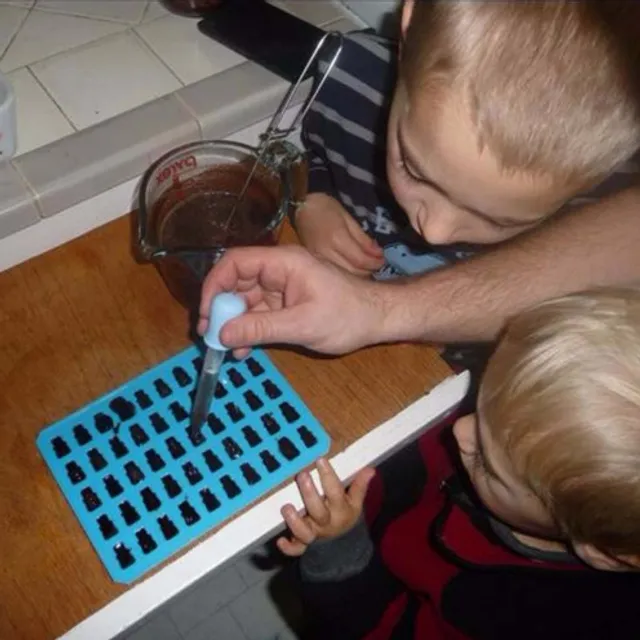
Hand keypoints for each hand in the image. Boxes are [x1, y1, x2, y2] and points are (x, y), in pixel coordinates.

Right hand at [198, 244, 390, 355]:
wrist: (378, 319)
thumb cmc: (347, 315)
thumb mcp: (302, 324)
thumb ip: (261, 328)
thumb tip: (221, 334)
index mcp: (283, 262)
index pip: (236, 262)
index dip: (214, 284)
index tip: (205, 313)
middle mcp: (278, 270)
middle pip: (236, 282)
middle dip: (220, 308)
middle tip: (210, 335)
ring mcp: (281, 287)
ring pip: (245, 300)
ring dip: (233, 323)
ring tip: (224, 348)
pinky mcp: (286, 304)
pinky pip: (259, 314)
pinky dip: (249, 330)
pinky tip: (243, 350)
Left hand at [277, 458, 375, 556]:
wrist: (342, 544)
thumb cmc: (344, 514)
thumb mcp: (355, 502)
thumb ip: (360, 486)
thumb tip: (370, 470)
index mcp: (340, 510)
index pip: (335, 492)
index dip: (328, 476)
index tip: (320, 460)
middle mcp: (326, 522)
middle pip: (318, 511)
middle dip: (309, 494)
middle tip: (302, 475)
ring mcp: (314, 534)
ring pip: (304, 533)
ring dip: (294, 522)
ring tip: (286, 507)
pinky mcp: (303, 545)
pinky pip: (295, 550)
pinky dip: (288, 548)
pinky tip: (280, 540)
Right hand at [296, 193, 384, 275]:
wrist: (301, 208)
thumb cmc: (326, 207)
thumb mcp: (348, 217)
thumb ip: (363, 238)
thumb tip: (378, 253)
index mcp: (337, 238)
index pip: (360, 260)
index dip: (375, 262)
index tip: (383, 259)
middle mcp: (327, 253)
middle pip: (354, 271)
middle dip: (369, 270)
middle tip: (378, 264)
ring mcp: (319, 260)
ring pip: (345, 275)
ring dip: (359, 275)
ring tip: (367, 268)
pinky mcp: (315, 263)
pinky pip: (335, 273)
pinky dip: (347, 273)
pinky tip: (353, 268)